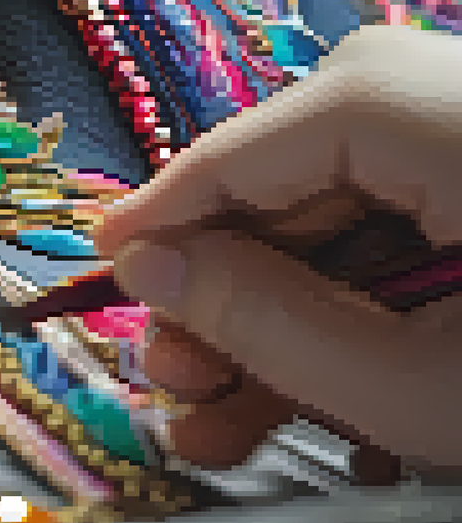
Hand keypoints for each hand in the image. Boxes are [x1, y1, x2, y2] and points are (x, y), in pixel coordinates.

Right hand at [93, 24, 461, 472]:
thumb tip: (143, 269)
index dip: (160, 217)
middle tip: (179, 381)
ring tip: (229, 426)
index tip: (96, 266)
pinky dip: (357, 316)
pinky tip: (327, 405)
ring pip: (339, 225)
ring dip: (283, 330)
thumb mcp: (412, 385)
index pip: (247, 149)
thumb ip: (260, 319)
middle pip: (289, 188)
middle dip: (226, 300)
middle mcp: (452, 96)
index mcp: (438, 112)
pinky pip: (397, 235)